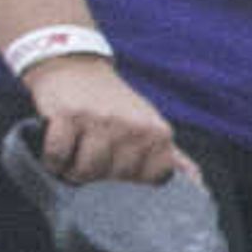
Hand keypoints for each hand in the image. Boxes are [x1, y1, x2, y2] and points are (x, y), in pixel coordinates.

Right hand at [24, 55, 185, 182]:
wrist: (73, 65)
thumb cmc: (113, 105)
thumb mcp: (148, 125)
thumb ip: (172, 158)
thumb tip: (198, 186)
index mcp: (158, 134)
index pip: (151, 180)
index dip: (132, 178)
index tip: (120, 163)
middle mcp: (134, 127)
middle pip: (115, 178)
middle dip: (99, 174)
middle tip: (92, 154)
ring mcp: (102, 120)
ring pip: (86, 172)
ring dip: (72, 170)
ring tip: (74, 155)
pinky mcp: (69, 115)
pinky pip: (58, 157)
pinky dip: (53, 159)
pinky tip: (58, 148)